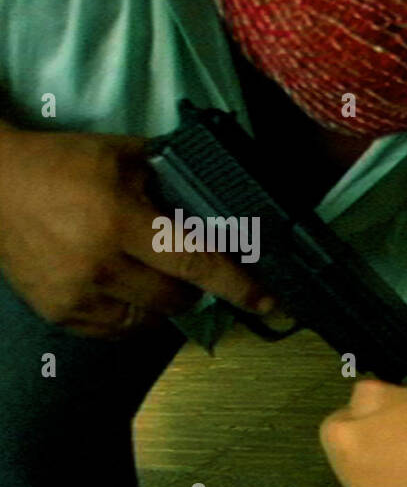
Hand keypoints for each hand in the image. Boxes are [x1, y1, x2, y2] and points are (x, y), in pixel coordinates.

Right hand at [0, 129, 272, 338]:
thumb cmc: (61, 165)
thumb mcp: (123, 156)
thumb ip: (172, 177)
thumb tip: (221, 200)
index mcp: (120, 222)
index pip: (195, 262)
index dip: (236, 285)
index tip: (268, 301)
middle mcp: (100, 265)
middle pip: (177, 298)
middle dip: (192, 286)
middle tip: (184, 264)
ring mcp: (77, 294)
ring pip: (149, 320)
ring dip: (161, 301)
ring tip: (148, 271)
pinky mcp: (59, 312)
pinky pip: (116, 329)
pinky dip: (131, 314)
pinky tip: (124, 286)